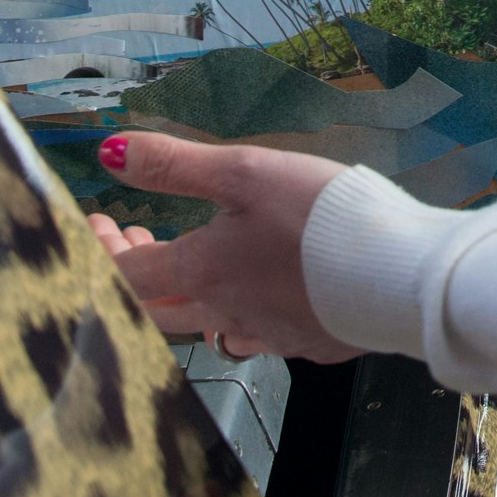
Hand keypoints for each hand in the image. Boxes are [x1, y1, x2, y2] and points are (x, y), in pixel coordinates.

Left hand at [87, 135, 358, 360]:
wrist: (400, 273)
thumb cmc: (324, 218)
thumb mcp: (246, 172)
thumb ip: (175, 164)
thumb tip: (110, 153)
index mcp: (203, 272)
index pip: (126, 273)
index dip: (100, 248)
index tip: (96, 220)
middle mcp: (225, 314)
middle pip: (154, 310)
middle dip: (133, 271)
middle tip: (131, 235)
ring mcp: (267, 335)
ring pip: (202, 328)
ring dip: (180, 295)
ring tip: (187, 261)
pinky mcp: (308, 343)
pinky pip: (253, 337)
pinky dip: (233, 314)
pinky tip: (252, 294)